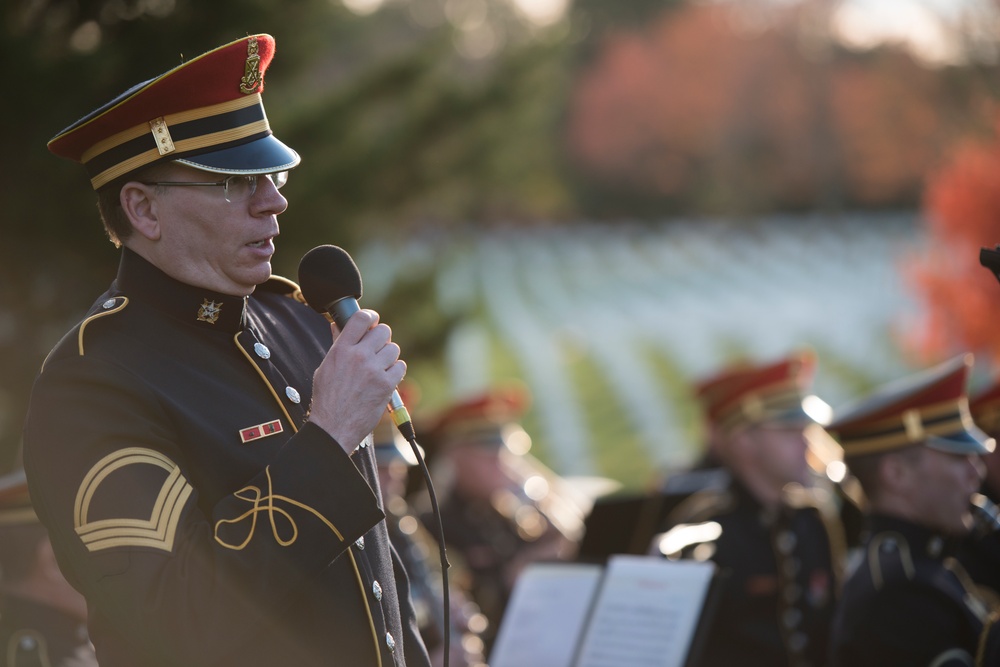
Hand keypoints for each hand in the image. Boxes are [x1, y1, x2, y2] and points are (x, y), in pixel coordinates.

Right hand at [307, 309, 405, 452]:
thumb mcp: (325, 367)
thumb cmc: (327, 399)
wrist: (334, 427)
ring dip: (389, 357)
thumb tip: (338, 325)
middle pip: (383, 331)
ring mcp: (374, 370)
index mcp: (341, 350)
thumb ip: (337, 345)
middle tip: (376, 349)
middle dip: (381, 339)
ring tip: (378, 369)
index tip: (373, 321)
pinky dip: (395, 372)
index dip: (371, 317)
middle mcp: (358, 356)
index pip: (361, 318)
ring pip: (394, 349)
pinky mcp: (386, 385)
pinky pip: (400, 367)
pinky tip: (385, 379)